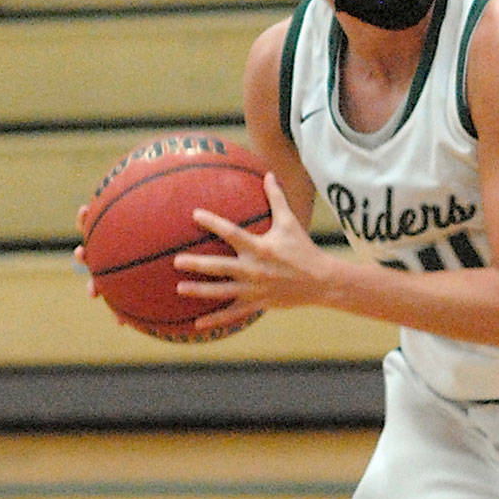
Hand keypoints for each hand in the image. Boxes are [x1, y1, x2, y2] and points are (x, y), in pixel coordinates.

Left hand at [175, 172, 332, 329]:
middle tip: (177, 261)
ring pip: (222, 292)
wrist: (321, 281)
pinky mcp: (257, 303)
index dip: (212, 222)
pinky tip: (197, 324)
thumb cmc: (303, 249)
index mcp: (259, 248)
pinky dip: (215, 320)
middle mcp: (254, 269)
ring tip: (179, 288)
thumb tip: (268, 173)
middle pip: (220, 266)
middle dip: (197, 264)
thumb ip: (277, 198)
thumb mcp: (290, 222)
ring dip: (200, 291)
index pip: (231, 232)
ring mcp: (254, 289)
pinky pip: (233, 313)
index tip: (195, 214)